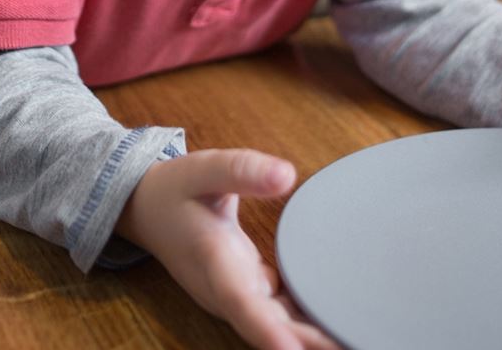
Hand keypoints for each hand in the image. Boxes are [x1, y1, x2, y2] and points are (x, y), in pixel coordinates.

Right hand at [115, 148, 337, 349]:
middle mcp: (224, 289)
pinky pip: (279, 313)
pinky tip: (338, 324)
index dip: (268, 330)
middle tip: (353, 344)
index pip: (242, 303)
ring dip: (311, 337)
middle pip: (269, 325)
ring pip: (277, 324)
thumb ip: (241, 169)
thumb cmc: (176, 189)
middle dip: (307, 343)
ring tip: (355, 340)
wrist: (146, 209)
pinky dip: (305, 321)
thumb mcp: (203, 169)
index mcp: (213, 260)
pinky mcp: (246, 292)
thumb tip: (286, 175)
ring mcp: (236, 295)